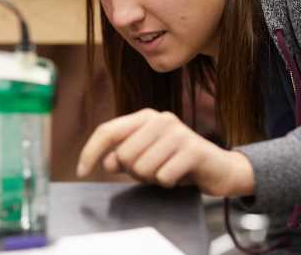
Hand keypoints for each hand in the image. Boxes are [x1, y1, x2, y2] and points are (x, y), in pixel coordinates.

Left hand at [75, 108, 255, 196]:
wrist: (218, 168)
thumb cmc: (177, 162)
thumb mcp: (145, 158)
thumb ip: (123, 156)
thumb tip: (108, 160)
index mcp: (145, 117)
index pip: (107, 131)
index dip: (90, 151)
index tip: (81, 171)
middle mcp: (160, 119)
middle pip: (124, 155)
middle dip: (134, 172)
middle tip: (152, 171)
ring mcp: (178, 132)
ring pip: (142, 168)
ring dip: (153, 178)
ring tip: (167, 171)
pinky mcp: (193, 149)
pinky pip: (163, 177)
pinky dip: (168, 183)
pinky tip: (179, 176)